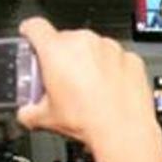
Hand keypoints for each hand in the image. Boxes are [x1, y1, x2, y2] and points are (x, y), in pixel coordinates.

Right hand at [17, 18, 157, 154]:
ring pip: (95, 48)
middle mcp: (85, 43)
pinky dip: (115, 70)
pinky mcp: (133, 59)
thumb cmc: (89, 122)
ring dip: (91, 62)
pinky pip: (118, 59)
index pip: (35, 27)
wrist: (125, 133)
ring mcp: (112, 49)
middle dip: (64, 58)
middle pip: (67, 40)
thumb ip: (30, 110)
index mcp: (56, 50)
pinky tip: (113, 90)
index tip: (34, 43)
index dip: (32, 35)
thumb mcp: (46, 118)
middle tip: (66, 82)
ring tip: (92, 90)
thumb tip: (28, 114)